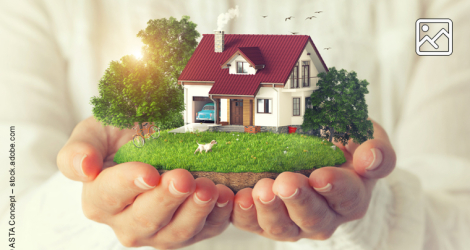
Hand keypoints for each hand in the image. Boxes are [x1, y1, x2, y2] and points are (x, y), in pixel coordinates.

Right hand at [57, 116, 233, 248]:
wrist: (150, 144)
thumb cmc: (121, 139)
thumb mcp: (94, 133)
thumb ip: (79, 150)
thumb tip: (84, 168)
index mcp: (100, 199)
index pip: (110, 195)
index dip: (129, 184)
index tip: (149, 172)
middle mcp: (127, 223)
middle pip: (146, 219)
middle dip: (167, 199)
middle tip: (183, 178)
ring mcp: (160, 231)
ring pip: (176, 233)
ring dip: (195, 211)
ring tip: (209, 188)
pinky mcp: (188, 230)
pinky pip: (205, 230)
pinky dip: (218, 216)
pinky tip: (227, 197)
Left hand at [230, 119, 395, 240]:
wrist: (322, 161)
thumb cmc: (346, 149)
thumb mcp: (369, 141)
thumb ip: (377, 151)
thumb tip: (369, 157)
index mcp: (351, 197)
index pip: (347, 197)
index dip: (334, 188)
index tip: (321, 176)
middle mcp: (324, 216)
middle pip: (312, 217)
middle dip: (297, 200)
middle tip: (285, 182)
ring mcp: (294, 222)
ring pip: (282, 226)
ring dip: (269, 210)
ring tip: (259, 190)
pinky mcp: (267, 220)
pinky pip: (253, 224)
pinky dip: (243, 214)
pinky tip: (237, 197)